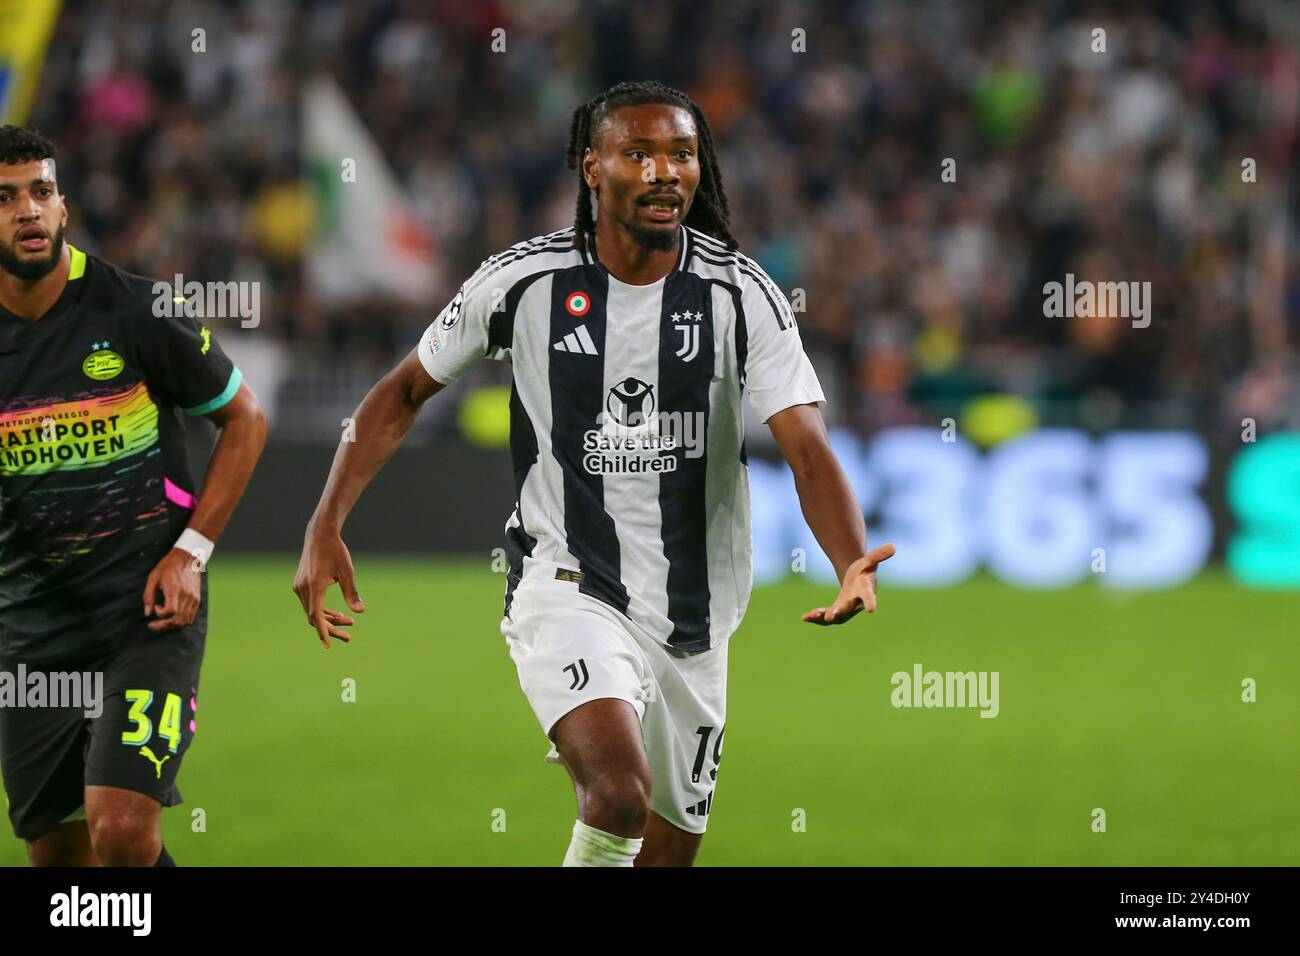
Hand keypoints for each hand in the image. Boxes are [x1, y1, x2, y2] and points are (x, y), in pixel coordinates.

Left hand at [143, 548, 203, 632]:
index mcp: (174, 590)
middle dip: (164, 626)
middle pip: (177, 620)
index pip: (170, 611)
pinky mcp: (197, 599)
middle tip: (154, 625)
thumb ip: (149, 596)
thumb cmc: (168, 566)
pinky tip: (174, 617)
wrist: (188, 557)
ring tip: (164, 621)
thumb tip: (147, 613)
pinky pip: (191, 617)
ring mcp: (193, 598)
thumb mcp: (153, 577)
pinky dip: (182, 621)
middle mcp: (186, 596)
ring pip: (185, 621)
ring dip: (173, 625)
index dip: (160, 614)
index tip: (156, 608)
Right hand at [292, 523, 364, 648]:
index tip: (328, 645)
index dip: (323, 631)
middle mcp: (303, 588)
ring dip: (328, 620)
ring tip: (348, 623)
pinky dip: (322, 611)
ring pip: (312, 611)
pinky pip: (310, 604)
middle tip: (349, 637)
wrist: (319, 535)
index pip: (316, 615)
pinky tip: (337, 614)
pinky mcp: (300, 585)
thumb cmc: (336, 551)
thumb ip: (352, 592)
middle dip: (331, 629)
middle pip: (314, 617)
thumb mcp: (347, 571)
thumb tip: (360, 611)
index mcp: (315, 585)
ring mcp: (299, 587)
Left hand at [801, 543, 895, 625]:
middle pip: (847, 609)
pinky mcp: (836, 612)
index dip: (871, 602)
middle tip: (830, 617)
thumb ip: (878, 555)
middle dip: (838, 612)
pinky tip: (804, 618)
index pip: (869, 596)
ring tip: (811, 615)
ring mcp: (846, 610)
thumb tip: (893, 547)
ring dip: (823, 618)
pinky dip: (816, 618)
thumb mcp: (870, 561)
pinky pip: (826, 618)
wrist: (858, 580)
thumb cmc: (865, 570)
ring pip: (835, 617)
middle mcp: (856, 603)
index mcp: (866, 591)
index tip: (872, 610)